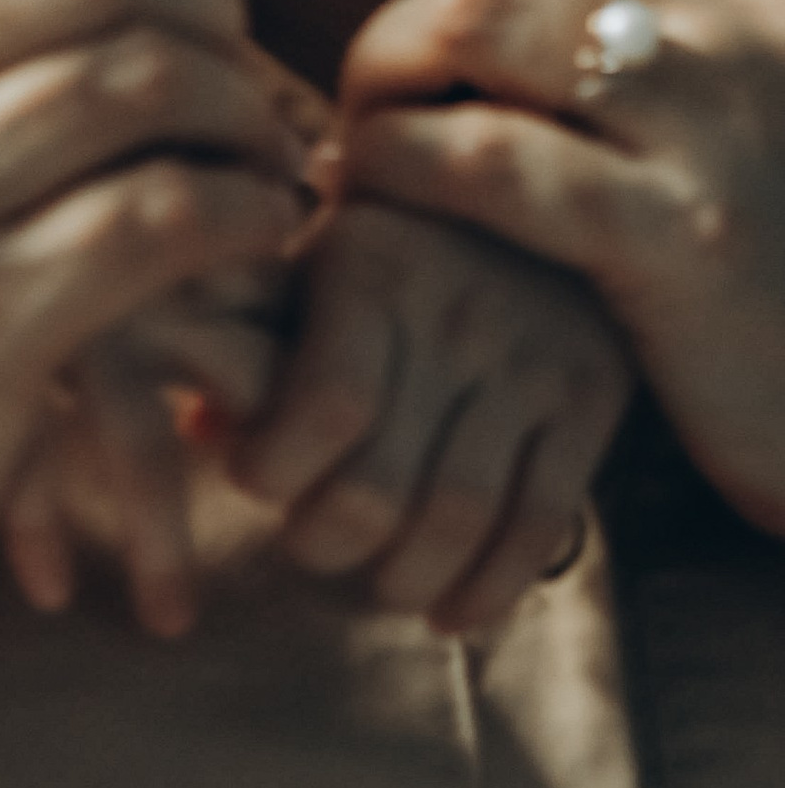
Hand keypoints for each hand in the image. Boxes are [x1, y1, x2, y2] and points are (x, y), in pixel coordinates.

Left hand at [232, 195, 630, 625]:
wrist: (522, 177)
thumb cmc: (378, 235)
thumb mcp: (306, 254)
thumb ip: (246, 334)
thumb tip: (197, 433)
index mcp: (370, 261)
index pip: (328, 406)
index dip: (278, 471)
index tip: (252, 479)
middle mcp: (456, 306)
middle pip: (386, 482)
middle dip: (328, 540)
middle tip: (309, 542)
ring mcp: (533, 354)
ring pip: (460, 515)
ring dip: (402, 575)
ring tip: (373, 577)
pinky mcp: (591, 394)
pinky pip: (539, 523)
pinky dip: (487, 589)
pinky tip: (445, 610)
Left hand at [341, 0, 784, 534]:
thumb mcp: (761, 95)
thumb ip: (664, 20)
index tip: (449, 47)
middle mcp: (749, 14)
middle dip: (409, 24)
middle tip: (380, 108)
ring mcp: (718, 117)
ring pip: (476, 16)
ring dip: (382, 77)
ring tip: (366, 150)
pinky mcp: (688, 239)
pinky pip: (489, 158)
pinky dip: (399, 160)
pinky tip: (378, 189)